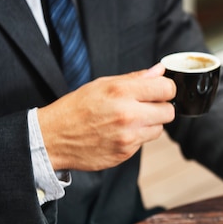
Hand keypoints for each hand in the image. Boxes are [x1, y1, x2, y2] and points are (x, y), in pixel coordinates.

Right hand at [37, 63, 175, 171]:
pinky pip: (144, 142)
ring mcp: (128, 136)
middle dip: (161, 108)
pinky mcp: (126, 152)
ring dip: (150, 124)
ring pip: (160, 129)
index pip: (166, 88)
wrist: (53, 138)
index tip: (160, 91)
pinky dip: (137, 137)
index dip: (166, 89)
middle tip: (146, 107)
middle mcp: (128, 114)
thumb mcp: (102, 85)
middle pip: (169, 111)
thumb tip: (159, 71)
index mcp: (121, 92)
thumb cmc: (76, 108)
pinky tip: (120, 132)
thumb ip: (135, 78)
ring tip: (130, 120)